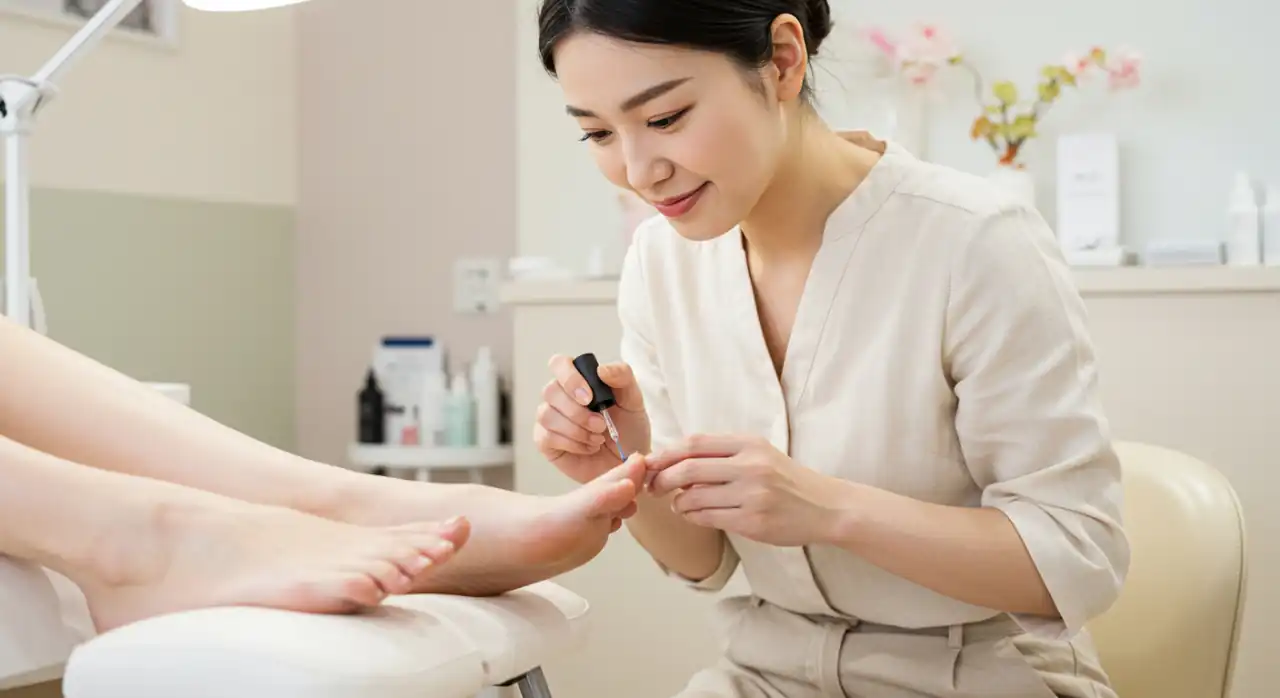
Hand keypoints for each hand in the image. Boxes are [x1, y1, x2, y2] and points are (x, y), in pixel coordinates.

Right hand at [533, 355, 651, 484]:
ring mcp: (549, 418)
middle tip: (601, 425)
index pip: (559, 364)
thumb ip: (623, 377)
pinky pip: (547, 436)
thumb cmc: (629, 429)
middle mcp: (559, 395)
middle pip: (550, 391)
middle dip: (577, 412)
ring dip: (576, 429)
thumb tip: (601, 369)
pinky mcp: (545, 441)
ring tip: (598, 439)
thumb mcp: (634, 400)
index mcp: (578, 379)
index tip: (589, 398)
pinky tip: (589, 448)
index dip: (570, 378)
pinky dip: (572, 443)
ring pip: (546, 414)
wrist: (627, 463)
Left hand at [645, 434, 847, 546]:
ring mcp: (752, 495)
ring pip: (694, 498)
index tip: (649, 463)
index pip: (695, 443)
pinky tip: (693, 514)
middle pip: (688, 470)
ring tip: (678, 504)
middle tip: (653, 487)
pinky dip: (692, 516)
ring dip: (677, 503)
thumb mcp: (759, 453)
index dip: (666, 453)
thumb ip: (722, 453)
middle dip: (661, 480)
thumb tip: (674, 459)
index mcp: (749, 444)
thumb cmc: (787, 480)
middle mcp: (750, 466)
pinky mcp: (753, 522)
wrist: (825, 507)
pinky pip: (708, 518)